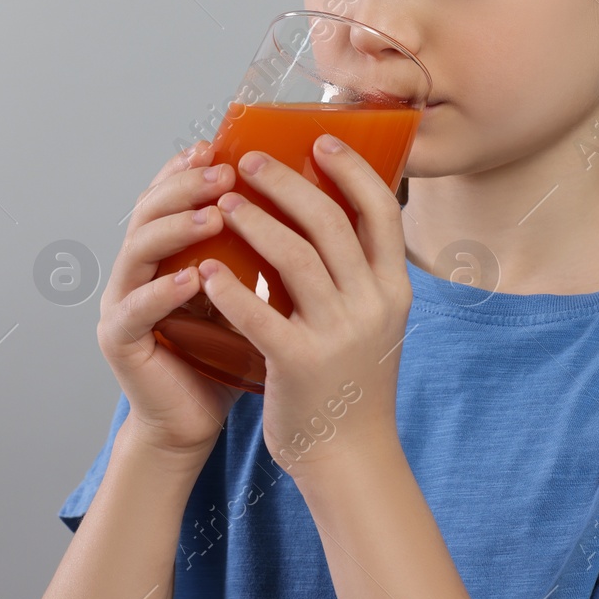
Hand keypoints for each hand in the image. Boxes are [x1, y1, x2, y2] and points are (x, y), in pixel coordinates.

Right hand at [97, 140, 244, 460]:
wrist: (196, 420)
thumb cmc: (231, 354)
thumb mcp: (251, 291)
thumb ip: (262, 249)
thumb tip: (316, 199)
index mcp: (166, 251)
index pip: (170, 194)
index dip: (190, 167)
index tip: (222, 144)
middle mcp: (136, 269)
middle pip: (149, 210)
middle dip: (186, 186)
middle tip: (225, 171)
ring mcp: (122, 302)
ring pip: (137, 250)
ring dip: (177, 227)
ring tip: (216, 215)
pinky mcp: (120, 340)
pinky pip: (137, 308)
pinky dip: (164, 290)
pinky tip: (195, 279)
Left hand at [195, 134, 411, 477]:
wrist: (348, 457)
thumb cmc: (350, 380)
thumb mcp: (371, 320)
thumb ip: (355, 271)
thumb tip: (327, 208)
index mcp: (393, 289)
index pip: (382, 211)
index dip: (352, 170)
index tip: (320, 141)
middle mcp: (373, 306)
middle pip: (332, 223)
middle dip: (288, 183)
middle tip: (249, 160)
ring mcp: (339, 335)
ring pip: (296, 259)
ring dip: (255, 222)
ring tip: (223, 202)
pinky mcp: (301, 365)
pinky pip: (261, 315)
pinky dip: (231, 288)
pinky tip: (205, 268)